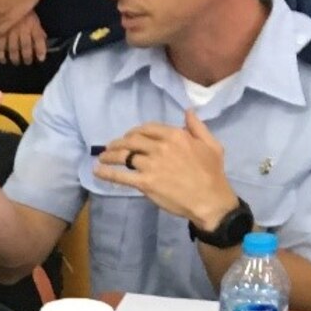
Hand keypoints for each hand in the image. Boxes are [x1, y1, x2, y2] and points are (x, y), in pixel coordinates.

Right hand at [0, 12, 48, 69]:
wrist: (10, 1)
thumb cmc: (24, 12)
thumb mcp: (34, 19)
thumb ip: (38, 31)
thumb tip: (43, 41)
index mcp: (32, 25)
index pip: (38, 39)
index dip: (40, 50)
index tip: (41, 58)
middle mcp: (22, 29)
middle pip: (26, 46)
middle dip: (27, 57)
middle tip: (27, 62)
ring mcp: (10, 32)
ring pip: (13, 49)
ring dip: (15, 58)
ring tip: (16, 62)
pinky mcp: (1, 33)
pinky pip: (0, 46)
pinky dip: (1, 55)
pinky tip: (3, 60)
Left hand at [93, 111, 238, 232]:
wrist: (210, 199)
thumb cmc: (212, 173)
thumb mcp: (211, 144)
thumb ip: (197, 127)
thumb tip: (188, 111)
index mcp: (175, 136)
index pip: (147, 128)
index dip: (134, 132)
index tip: (129, 137)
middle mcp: (160, 147)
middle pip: (131, 140)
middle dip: (118, 143)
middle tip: (110, 147)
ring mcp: (151, 165)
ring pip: (123, 156)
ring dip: (109, 155)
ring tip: (102, 158)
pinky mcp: (144, 182)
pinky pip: (120, 176)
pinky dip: (106, 173)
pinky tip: (98, 171)